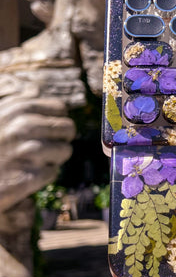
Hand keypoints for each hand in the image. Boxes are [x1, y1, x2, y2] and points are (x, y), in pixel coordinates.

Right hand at [0, 95, 74, 213]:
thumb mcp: (0, 117)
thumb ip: (22, 108)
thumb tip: (48, 99)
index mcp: (18, 108)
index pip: (60, 108)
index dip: (59, 120)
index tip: (51, 131)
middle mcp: (24, 126)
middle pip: (68, 128)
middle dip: (62, 139)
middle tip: (49, 149)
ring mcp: (27, 151)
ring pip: (64, 151)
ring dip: (54, 158)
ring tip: (36, 162)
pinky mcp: (27, 177)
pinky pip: (53, 172)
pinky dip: (44, 176)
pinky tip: (28, 176)